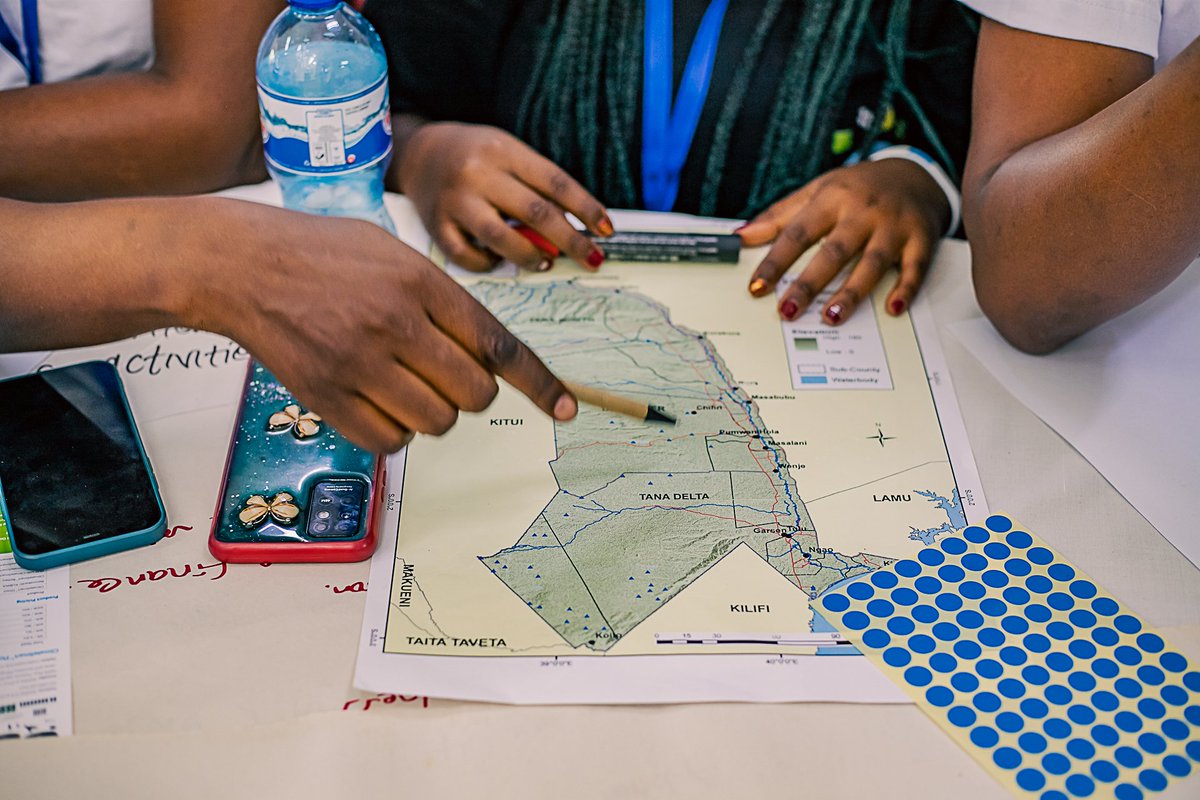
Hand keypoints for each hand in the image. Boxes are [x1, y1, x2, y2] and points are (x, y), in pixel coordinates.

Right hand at [187, 200, 577, 451]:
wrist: (240, 264)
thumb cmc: (321, 254)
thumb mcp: (392, 252)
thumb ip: (442, 298)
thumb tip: (486, 353)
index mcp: (421, 282)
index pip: (498, 345)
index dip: (540, 382)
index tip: (566, 408)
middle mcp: (396, 323)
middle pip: (474, 394)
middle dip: (470, 394)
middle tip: (443, 375)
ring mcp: (359, 363)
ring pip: (437, 422)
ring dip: (432, 412)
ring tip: (401, 382)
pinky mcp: (326, 397)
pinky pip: (391, 442)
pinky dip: (393, 431)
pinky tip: (374, 400)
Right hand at [394, 120, 611, 271]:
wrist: (418, 153)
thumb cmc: (477, 157)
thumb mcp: (509, 156)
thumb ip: (537, 189)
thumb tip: (573, 233)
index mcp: (503, 150)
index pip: (556, 182)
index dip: (586, 209)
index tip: (607, 231)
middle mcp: (478, 173)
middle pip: (536, 213)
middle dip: (571, 241)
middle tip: (593, 259)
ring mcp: (454, 201)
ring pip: (502, 238)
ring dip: (532, 257)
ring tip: (546, 262)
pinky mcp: (435, 226)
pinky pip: (468, 257)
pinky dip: (489, 264)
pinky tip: (500, 261)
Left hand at [738, 159, 949, 323]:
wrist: (914, 172)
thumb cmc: (857, 187)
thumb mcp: (817, 190)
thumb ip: (779, 216)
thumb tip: (740, 237)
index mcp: (833, 199)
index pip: (798, 233)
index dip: (775, 261)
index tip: (756, 287)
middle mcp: (863, 212)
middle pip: (834, 251)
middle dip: (809, 283)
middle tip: (788, 310)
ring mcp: (894, 226)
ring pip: (872, 262)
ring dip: (853, 292)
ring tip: (831, 317)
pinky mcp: (921, 239)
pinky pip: (914, 267)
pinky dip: (906, 288)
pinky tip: (893, 308)